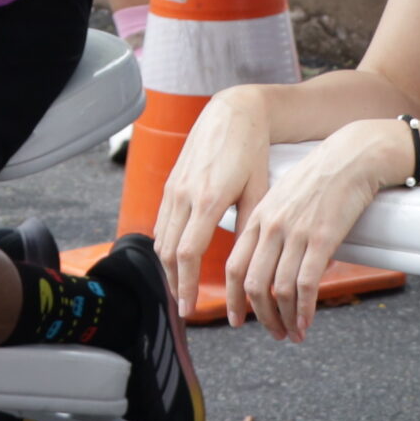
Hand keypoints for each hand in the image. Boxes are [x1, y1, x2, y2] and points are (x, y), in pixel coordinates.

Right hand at [151, 88, 271, 319]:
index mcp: (209, 199)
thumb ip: (249, 227)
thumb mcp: (259, 190)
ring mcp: (174, 187)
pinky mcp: (170, 182)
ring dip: (167, 267)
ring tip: (181, 288)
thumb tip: (248, 267)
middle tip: (185, 307)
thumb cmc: (252, 151)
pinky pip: (161, 222)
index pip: (188, 254)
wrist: (232, 112)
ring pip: (160, 238)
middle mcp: (185, 195)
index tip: (190, 308)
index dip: (187, 285)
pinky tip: (176, 259)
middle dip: (174, 283)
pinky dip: (165, 245)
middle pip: (168, 252)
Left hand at [222, 117, 398, 342]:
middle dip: (260, 316)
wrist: (352, 157)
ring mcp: (296, 233)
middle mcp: (271, 226)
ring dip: (284, 319)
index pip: (234, 266)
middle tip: (272, 332)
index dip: (232, 298)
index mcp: (258, 217)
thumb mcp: (283, 198)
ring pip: (279, 289)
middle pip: (253, 283)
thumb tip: (269, 263)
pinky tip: (306, 322)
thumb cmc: (321, 178)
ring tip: (292, 334)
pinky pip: (305, 284)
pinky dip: (303, 310)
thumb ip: (271, 228)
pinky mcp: (322, 239)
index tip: (237, 318)